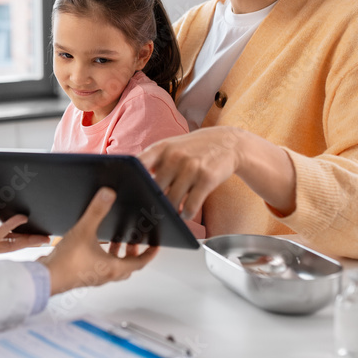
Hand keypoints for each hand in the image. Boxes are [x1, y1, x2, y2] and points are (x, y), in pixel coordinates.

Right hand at [37, 188, 157, 294]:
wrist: (46, 278)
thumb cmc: (66, 264)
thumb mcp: (84, 231)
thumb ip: (96, 211)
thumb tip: (108, 195)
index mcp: (113, 268)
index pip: (140, 262)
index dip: (149, 253)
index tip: (155, 246)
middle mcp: (106, 275)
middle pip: (127, 266)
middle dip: (132, 253)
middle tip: (134, 242)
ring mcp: (94, 277)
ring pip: (113, 268)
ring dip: (116, 255)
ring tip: (113, 242)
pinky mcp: (83, 277)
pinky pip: (99, 268)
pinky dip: (102, 258)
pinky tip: (92, 248)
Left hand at [140, 125, 296, 219]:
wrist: (229, 142)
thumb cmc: (195, 148)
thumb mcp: (172, 147)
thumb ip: (154, 162)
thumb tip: (133, 184)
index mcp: (161, 148)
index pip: (138, 164)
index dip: (130, 179)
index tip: (128, 192)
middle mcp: (175, 156)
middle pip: (154, 189)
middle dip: (152, 202)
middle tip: (152, 212)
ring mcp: (191, 167)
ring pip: (172, 201)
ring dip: (170, 212)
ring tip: (170, 215)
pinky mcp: (207, 178)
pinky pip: (191, 205)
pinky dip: (187, 214)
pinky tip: (186, 214)